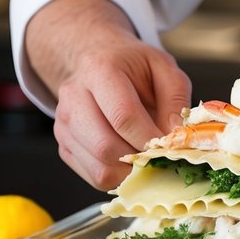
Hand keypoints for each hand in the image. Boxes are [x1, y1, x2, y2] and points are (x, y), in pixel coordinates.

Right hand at [53, 41, 190, 190]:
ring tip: (147, 160)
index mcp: (100, 70)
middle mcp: (74, 96)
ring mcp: (64, 123)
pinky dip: (118, 176)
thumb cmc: (135, 67)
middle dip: (138, 159)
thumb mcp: (164, 68)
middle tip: (160, 158)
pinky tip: (130, 161)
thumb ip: (175, 99)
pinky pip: (93, 176)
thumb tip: (175, 137)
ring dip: (129, 172)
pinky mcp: (64, 145)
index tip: (168, 148)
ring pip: (98, 167)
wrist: (99, 62)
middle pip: (104, 146)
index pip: (122, 115)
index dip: (148, 138)